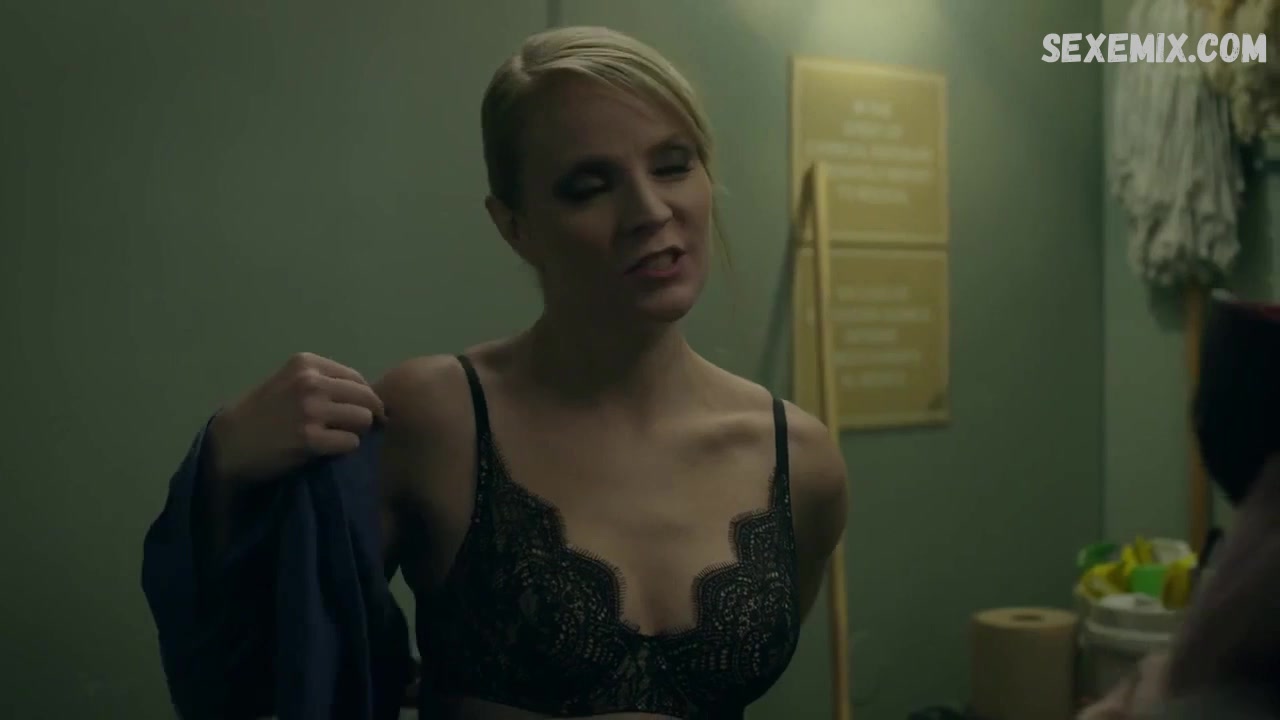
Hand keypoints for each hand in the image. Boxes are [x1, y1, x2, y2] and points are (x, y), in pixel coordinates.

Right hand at [208, 352, 385, 486]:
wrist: (229, 442)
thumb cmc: (262, 413)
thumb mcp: (289, 382)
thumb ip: (323, 382)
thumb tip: (367, 395)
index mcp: (306, 363)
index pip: (357, 378)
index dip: (363, 397)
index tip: (358, 411)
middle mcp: (311, 381)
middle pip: (367, 397)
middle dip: (368, 414)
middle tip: (357, 428)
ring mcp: (311, 409)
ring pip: (364, 418)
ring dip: (356, 432)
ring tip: (339, 438)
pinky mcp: (310, 438)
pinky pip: (351, 442)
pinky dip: (345, 448)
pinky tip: (329, 450)